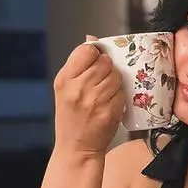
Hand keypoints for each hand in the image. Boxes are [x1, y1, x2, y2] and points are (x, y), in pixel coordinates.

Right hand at [53, 34, 124, 155]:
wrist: (76, 147)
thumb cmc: (72, 117)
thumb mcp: (66, 88)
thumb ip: (78, 64)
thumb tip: (91, 39)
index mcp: (65, 79)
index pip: (87, 51)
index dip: (96, 54)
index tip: (95, 62)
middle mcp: (78, 88)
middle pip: (105, 62)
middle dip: (108, 69)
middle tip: (102, 81)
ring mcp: (94, 101)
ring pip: (116, 77)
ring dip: (115, 84)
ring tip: (105, 94)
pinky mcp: (108, 113)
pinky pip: (122, 95)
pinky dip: (119, 99)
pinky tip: (110, 105)